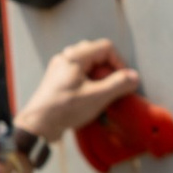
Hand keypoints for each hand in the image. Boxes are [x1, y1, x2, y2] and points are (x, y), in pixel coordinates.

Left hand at [13, 34, 140, 148]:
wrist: (38, 124)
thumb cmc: (65, 108)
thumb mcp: (96, 97)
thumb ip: (117, 85)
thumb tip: (134, 77)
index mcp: (75, 56)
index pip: (105, 47)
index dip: (119, 63)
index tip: (124, 81)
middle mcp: (66, 57)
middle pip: (95, 53)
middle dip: (108, 69)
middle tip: (113, 88)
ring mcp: (59, 68)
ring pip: (86, 64)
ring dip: (98, 77)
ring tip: (101, 94)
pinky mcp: (56, 80)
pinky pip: (77, 74)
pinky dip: (88, 82)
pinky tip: (89, 98)